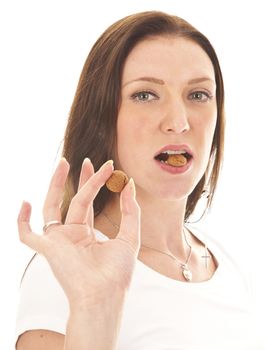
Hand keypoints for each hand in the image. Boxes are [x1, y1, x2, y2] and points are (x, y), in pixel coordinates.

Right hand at [17, 158, 140, 308]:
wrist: (106, 295)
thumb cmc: (118, 273)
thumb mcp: (130, 237)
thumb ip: (130, 211)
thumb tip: (129, 184)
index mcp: (86, 234)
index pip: (88, 202)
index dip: (94, 183)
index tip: (107, 167)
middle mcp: (71, 235)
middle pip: (72, 200)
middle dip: (79, 179)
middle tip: (86, 159)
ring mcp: (58, 240)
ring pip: (52, 207)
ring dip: (56, 185)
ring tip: (63, 163)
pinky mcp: (48, 248)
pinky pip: (27, 234)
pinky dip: (21, 221)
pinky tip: (25, 202)